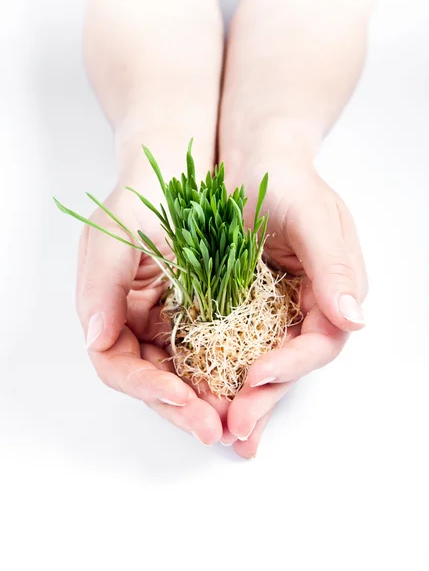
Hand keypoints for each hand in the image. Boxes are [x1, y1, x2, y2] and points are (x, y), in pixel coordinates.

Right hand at [77, 175, 223, 445]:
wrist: (179, 176)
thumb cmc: (140, 200)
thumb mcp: (113, 236)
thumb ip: (101, 286)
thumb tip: (94, 339)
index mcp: (110, 314)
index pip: (118, 365)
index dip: (145, 387)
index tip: (179, 395)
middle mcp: (139, 327)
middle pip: (155, 383)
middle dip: (184, 408)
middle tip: (216, 428)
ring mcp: (171, 326)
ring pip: (186, 377)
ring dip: (209, 401)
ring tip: (238, 421)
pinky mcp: (203, 319)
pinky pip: (214, 356)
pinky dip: (229, 375)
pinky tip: (250, 388)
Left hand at [221, 152, 367, 456]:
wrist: (252, 163)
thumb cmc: (287, 180)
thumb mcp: (313, 215)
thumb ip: (333, 265)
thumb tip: (355, 320)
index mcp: (334, 290)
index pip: (321, 340)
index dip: (292, 363)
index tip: (257, 377)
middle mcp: (309, 307)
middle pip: (291, 363)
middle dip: (265, 397)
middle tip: (235, 428)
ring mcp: (276, 310)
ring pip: (263, 362)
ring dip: (243, 397)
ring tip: (219, 428)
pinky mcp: (245, 309)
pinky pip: (235, 347)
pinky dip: (222, 373)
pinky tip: (204, 397)